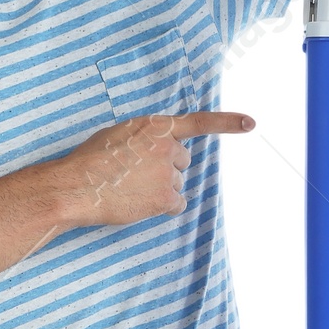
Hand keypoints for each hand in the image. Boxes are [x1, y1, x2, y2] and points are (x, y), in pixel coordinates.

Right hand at [53, 109, 254, 228]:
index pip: (199, 122)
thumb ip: (143, 136)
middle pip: (182, 161)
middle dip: (167, 167)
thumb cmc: (89, 160)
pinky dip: (162, 207)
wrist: (77, 186)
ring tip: (130, 188)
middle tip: (137, 174)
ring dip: (160, 188)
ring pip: (176, 183)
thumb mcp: (118, 133)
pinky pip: (176, 204)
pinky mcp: (165, 198)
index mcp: (155, 125)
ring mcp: (167, 173)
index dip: (228, 123)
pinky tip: (139, 203)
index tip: (251, 124)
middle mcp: (167, 146)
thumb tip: (151, 149)